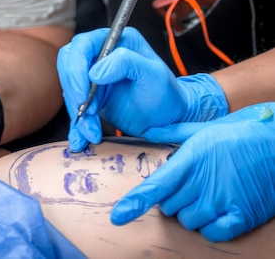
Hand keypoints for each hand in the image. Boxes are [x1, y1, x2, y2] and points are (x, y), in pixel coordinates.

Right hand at [57, 27, 227, 151]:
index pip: (83, 45)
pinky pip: (75, 108)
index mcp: (116, 41)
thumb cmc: (167, 94)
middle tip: (86, 113)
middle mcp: (102, 55)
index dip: (76, 67)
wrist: (170, 120)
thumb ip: (127, 63)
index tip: (82, 92)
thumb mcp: (154, 75)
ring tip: (93, 131)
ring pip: (69, 88)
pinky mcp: (91, 97)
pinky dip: (76, 126)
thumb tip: (95, 71)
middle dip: (74, 91)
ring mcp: (94, 76)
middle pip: (69, 64)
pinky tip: (81, 138)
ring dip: (77, 112)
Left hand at [111, 103, 274, 241]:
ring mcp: (223, 201)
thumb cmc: (239, 133)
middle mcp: (204, 181)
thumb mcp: (204, 127)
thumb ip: (172, 131)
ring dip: (191, 210)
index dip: (135, 202)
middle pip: (169, 205)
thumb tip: (146, 131)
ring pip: (188, 220)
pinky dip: (210, 225)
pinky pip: (212, 233)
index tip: (119, 216)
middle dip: (173, 195)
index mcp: (192, 157)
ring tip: (206, 190)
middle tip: (190, 180)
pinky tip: (217, 208)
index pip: (157, 185)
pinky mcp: (241, 216)